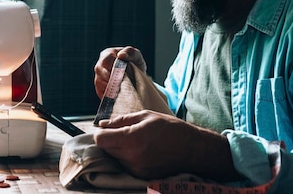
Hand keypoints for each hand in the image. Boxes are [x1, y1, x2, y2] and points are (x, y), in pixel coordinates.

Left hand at [93, 110, 237, 180]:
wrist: (192, 149)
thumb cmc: (170, 129)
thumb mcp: (146, 116)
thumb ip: (121, 120)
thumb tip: (103, 124)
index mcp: (131, 139)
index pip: (100, 140)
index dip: (100, 132)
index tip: (106, 128)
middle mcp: (131, 157)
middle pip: (106, 149)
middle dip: (110, 140)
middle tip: (123, 132)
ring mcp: (136, 169)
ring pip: (115, 157)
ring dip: (119, 149)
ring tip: (137, 141)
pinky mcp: (141, 176)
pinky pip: (126, 165)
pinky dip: (128, 157)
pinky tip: (142, 150)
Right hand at [94, 46, 145, 97]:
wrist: (137, 77)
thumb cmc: (136, 63)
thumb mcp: (136, 55)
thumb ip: (130, 52)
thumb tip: (121, 55)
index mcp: (107, 54)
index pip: (105, 60)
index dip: (113, 67)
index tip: (122, 73)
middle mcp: (100, 64)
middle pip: (100, 71)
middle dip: (112, 78)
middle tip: (122, 83)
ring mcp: (98, 76)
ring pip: (99, 82)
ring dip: (110, 86)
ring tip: (121, 88)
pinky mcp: (99, 88)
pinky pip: (100, 91)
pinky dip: (109, 94)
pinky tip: (117, 94)